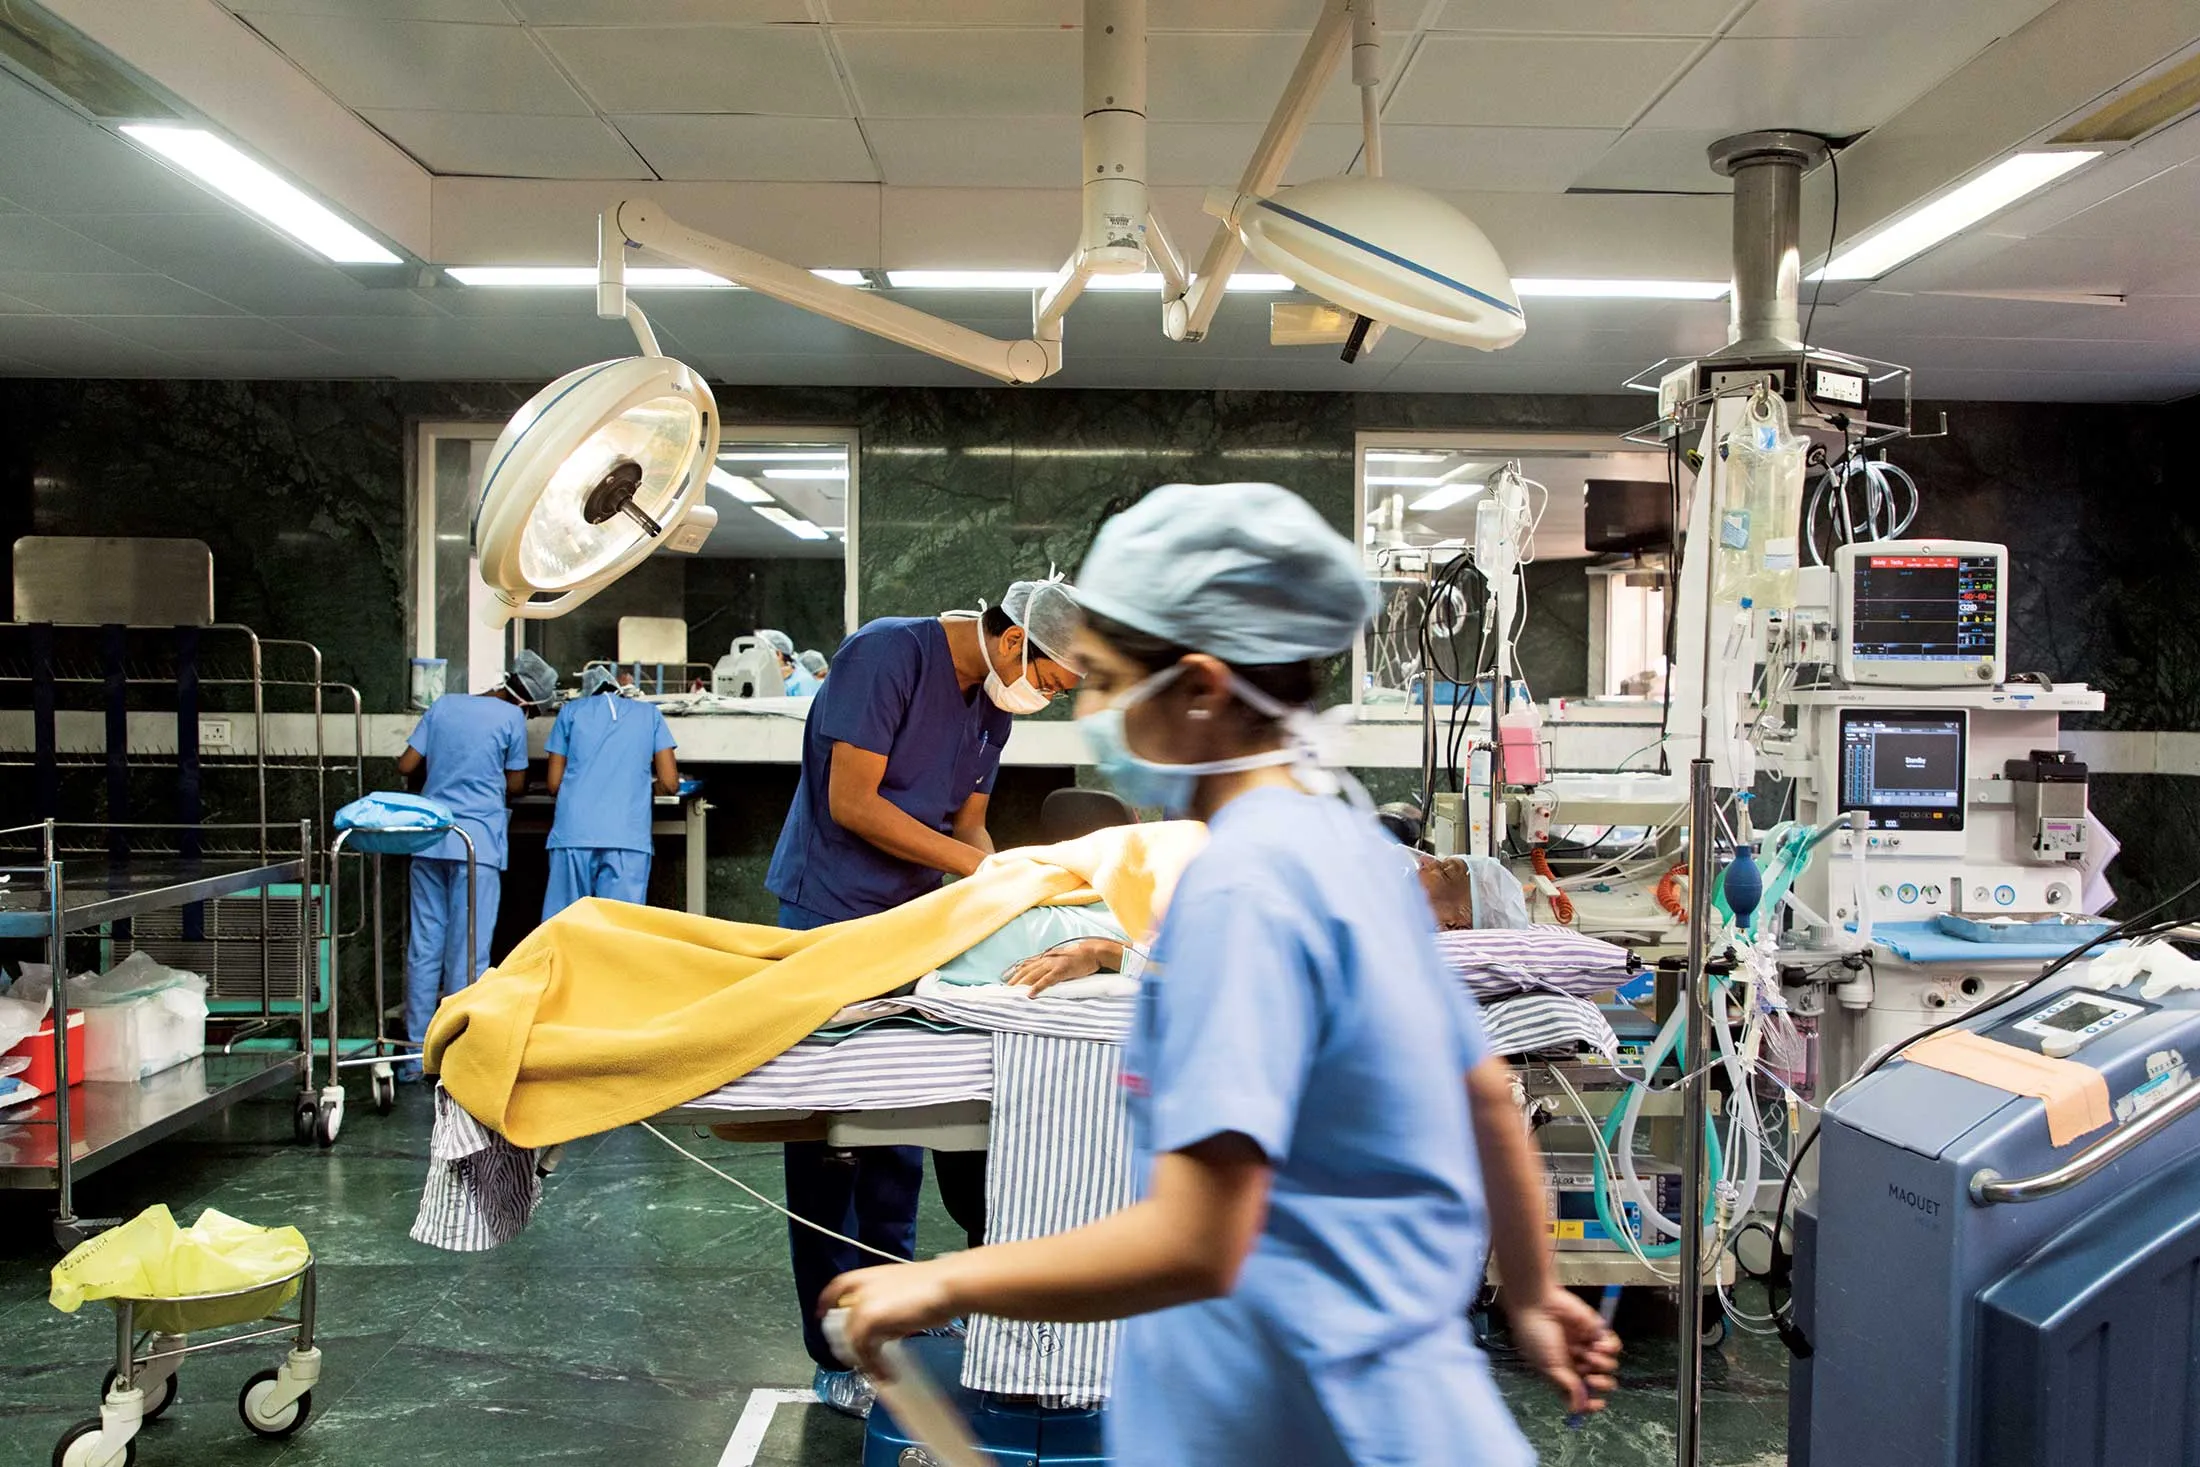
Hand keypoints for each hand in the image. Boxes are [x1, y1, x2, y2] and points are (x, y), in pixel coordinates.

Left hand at [819, 1262, 958, 1375]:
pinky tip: (886, 1373)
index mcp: (870, 1276)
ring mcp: (864, 1303)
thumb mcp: (905, 1293)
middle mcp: (862, 1289)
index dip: (827, 1301)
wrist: (947, 1285)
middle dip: (849, 1344)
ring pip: (852, 1340)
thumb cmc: (935, 1287)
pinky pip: (864, 1351)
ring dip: (864, 1361)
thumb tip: (888, 1330)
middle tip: (859, 1360)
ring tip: (879, 1373)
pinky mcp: (870, 1320)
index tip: (822, 1314)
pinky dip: (873, 1366)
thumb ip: (889, 1307)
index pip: (838, 1287)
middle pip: (844, 1321)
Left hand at [1003, 939, 1117, 994]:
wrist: (1093, 951)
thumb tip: (1045, 968)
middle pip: (1026, 970)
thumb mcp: (1062, 957)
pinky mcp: (1061, 971)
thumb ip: (1052, 962)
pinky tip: (1030, 994)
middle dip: (1014, 980)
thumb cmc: (1080, 956)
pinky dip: (1037, 987)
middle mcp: (1047, 959)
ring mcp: (1053, 964)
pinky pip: (1046, 980)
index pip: (1026, 964)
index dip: (1015, 971)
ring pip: (1032, 975)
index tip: (1005, 978)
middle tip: (1004, 990)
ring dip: (1021, 984)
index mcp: (1047, 957)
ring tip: (1012, 993)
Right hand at [1507, 1285, 1621, 1415]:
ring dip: (1602, 1364)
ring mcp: (1587, 1346)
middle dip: (1601, 1384)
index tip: (1598, 1404)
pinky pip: (1613, 1346)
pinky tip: (1598, 1345)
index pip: (1580, 1394)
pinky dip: (1610, 1348)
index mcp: (1561, 1373)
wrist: (1538, 1304)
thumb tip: (1578, 1409)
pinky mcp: (1596, 1330)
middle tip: (1592, 1379)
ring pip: (1609, 1365)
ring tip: (1589, 1354)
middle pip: (1599, 1382)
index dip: (1590, 1402)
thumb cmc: (1535, 1336)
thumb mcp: (1549, 1367)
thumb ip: (1567, 1387)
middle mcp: (1576, 1361)